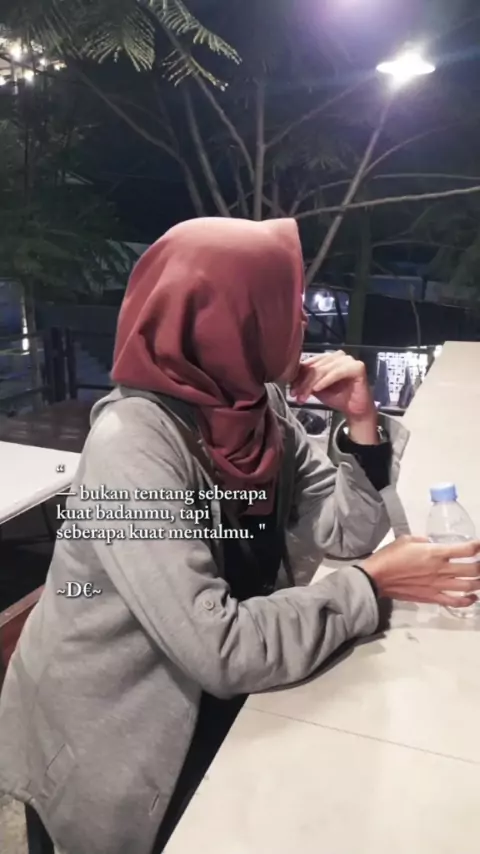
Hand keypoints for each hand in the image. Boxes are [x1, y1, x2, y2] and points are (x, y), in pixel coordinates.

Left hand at [290, 351, 374, 418]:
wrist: (355, 410)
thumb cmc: (338, 398)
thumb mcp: (316, 388)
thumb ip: (306, 380)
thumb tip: (290, 378)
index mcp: (328, 358)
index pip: (310, 363)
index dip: (298, 376)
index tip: (291, 389)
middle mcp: (338, 356)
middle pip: (315, 367)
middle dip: (303, 382)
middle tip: (295, 395)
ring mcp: (348, 360)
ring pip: (323, 370)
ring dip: (311, 384)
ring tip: (304, 396)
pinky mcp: (357, 367)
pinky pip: (336, 373)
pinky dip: (325, 381)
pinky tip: (317, 389)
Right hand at [362, 536, 479, 606]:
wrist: (377, 578)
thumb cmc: (390, 556)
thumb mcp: (407, 539)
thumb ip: (423, 540)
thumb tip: (431, 542)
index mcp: (435, 553)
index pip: (466, 549)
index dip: (478, 546)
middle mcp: (441, 570)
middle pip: (473, 569)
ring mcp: (438, 586)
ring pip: (468, 586)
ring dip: (479, 582)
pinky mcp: (433, 597)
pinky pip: (455, 601)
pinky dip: (467, 600)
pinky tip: (473, 597)